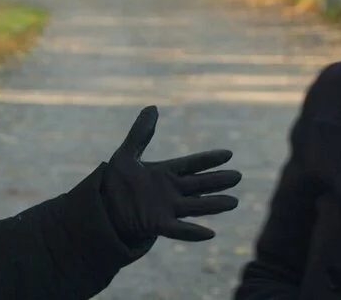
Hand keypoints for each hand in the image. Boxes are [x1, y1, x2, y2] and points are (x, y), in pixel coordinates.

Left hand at [100, 106, 241, 244]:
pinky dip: (193, 232)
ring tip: (233, 202)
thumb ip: (140, 133)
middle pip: (199, 184)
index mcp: (165, 173)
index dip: (209, 160)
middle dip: (218, 180)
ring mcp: (166, 209)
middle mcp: (171, 191)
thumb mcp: (125, 154)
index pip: (191, 164)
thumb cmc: (114, 182)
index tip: (228, 154)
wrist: (102, 208)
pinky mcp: (158, 225)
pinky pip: (179, 230)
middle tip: (237, 176)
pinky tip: (210, 233)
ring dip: (214, 205)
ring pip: (196, 206)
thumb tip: (153, 107)